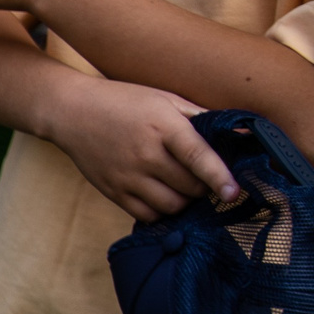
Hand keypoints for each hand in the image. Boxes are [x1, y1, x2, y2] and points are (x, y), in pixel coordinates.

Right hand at [44, 75, 238, 219]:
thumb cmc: (123, 101)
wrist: (71, 112)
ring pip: (170, 205)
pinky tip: (163, 198)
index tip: (234, 193)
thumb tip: (241, 133)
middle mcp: (145, 154)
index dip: (219, 177)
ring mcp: (127, 176)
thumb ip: (201, 117)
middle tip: (202, 180)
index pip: (198, 157)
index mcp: (162, 126)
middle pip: (189, 187)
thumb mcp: (164, 99)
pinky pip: (146, 214)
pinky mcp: (112, 191)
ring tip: (183, 189)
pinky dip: (161, 212)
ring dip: (184, 202)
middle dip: (204, 188)